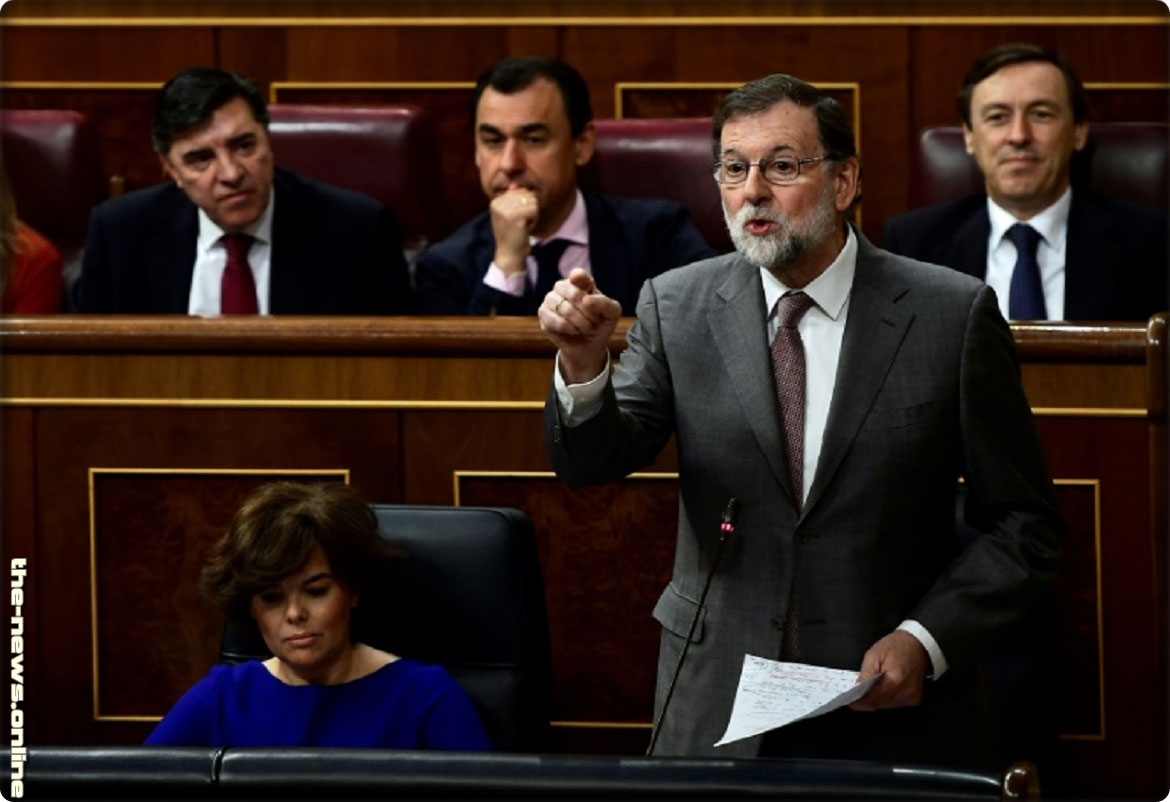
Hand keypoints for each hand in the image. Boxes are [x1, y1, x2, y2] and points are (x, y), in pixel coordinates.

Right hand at [489, 183, 537, 275]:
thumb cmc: (512, 235)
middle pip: (526, 194)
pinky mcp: (514, 217)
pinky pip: (534, 209)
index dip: (524, 204)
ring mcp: (505, 210)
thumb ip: (512, 198)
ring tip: (523, 225)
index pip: (519, 190)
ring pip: (532, 201)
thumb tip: (515, 184)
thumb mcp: (509, 214)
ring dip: (533, 214)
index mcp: (496, 201)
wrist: (509, 254)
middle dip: (529, 208)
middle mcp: (498, 203)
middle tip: (521, 222)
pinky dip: (534, 220)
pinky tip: (526, 228)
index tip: (516, 218)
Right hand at [538, 267, 621, 383]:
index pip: (578, 275)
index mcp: (581, 282)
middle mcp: (563, 287)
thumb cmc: (600, 325)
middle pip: (574, 294)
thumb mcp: (612, 314)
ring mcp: (551, 299)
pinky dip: (570, 329)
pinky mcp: (543, 314)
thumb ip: (604, 303)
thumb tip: (586, 299)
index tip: (587, 291)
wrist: (589, 346)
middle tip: (593, 322)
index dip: (580, 279)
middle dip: (588, 313)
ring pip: (565, 309)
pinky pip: (557, 322)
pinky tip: (573, 331)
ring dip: (580, 323)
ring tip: (585, 328)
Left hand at [848, 629, 927, 710]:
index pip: (874, 698)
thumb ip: (866, 674)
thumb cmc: (897, 646)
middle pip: (879, 704)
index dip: (860, 701)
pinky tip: (879, 690)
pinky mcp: (914, 699)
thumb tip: (856, 689)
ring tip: (865, 692)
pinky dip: (885, 699)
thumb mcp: (874, 655)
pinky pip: (894, 703)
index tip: (849, 701)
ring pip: (886, 706)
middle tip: (854, 696)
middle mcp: (906, 693)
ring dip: (875, 700)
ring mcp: (911, 698)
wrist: (918, 644)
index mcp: (896, 681)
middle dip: (866, 701)